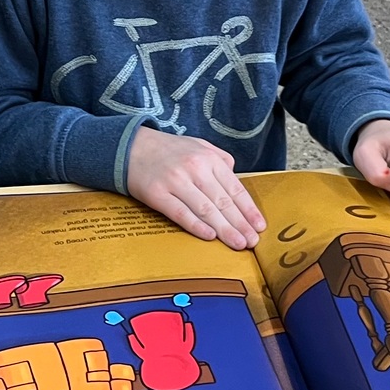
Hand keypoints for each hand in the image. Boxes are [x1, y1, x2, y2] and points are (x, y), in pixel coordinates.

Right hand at [126, 127, 264, 248]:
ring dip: (224, 229)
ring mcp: (175, 181)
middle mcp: (194, 169)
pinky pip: (180, 213)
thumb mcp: (199, 145)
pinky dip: (196, 225)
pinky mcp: (157, 193)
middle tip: (253, 242)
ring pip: (205, 209)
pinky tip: (209, 236)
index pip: (235, 188)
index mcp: (208, 159)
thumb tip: (237, 178)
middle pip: (223, 202)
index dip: (248, 210)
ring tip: (238, 244)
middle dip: (241, 224)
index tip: (259, 226)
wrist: (131, 146)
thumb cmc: (169, 150)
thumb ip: (220, 159)